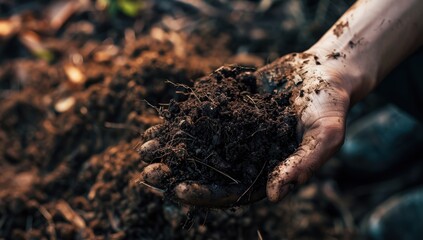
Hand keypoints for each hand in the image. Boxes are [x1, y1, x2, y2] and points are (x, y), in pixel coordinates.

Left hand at [138, 50, 352, 205]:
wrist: (322, 71)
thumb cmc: (329, 106)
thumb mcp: (324, 136)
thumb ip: (302, 165)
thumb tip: (275, 195)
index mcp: (266, 171)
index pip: (232, 191)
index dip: (205, 192)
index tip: (178, 190)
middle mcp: (248, 155)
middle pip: (208, 170)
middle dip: (177, 172)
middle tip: (148, 172)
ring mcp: (237, 133)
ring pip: (200, 144)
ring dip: (173, 147)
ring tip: (144, 148)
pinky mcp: (231, 110)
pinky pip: (203, 117)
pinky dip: (182, 119)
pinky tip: (162, 120)